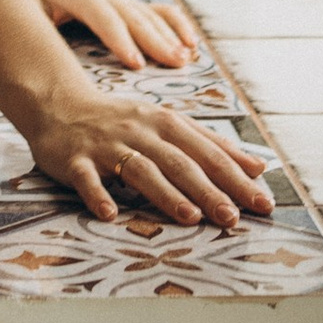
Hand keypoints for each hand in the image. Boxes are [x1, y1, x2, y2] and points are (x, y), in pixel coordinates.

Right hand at [25, 86, 273, 231]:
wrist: (60, 105)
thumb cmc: (122, 121)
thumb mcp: (167, 124)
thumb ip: (211, 145)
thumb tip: (258, 166)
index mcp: (166, 123)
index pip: (208, 152)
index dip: (236, 177)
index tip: (262, 203)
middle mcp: (140, 132)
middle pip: (179, 162)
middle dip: (208, 190)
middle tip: (232, 217)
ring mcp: (107, 146)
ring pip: (140, 169)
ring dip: (165, 194)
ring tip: (190, 217)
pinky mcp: (76, 160)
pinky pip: (87, 179)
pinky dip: (98, 196)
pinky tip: (110, 214)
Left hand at [32, 0, 198, 71]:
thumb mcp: (21, 7)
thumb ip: (30, 28)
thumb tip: (35, 61)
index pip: (101, 16)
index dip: (119, 39)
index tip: (136, 64)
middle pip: (133, 16)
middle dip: (155, 41)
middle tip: (175, 65)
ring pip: (149, 15)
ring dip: (170, 36)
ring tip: (186, 58)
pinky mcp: (127, 3)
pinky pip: (157, 11)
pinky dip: (176, 24)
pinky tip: (192, 43)